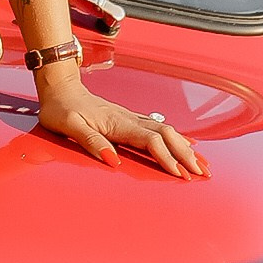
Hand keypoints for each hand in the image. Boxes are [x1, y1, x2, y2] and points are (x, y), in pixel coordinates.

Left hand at [34, 67, 206, 178]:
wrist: (59, 87)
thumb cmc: (60, 108)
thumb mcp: (68, 126)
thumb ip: (91, 142)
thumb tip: (113, 161)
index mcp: (117, 122)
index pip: (150, 141)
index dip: (167, 158)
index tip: (180, 174)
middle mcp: (129, 118)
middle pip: (166, 135)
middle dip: (186, 155)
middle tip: (202, 174)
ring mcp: (131, 117)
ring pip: (166, 131)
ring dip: (185, 148)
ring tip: (203, 164)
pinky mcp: (129, 119)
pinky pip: (159, 128)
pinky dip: (177, 138)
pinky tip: (188, 145)